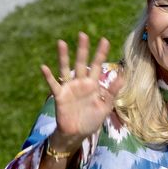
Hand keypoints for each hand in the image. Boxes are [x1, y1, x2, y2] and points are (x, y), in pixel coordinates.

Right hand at [40, 32, 123, 149]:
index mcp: (93, 84)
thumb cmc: (92, 120)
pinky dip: (48, 76)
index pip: (98, 65)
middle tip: (83, 34)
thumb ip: (113, 91)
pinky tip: (44, 67)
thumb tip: (123, 75)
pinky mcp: (60, 95)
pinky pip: (53, 84)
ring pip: (66, 68)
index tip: (104, 40)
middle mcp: (80, 83)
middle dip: (82, 49)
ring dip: (63, 56)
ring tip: (61, 42)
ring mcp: (69, 88)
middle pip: (81, 62)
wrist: (77, 133)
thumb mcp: (106, 106)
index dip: (100, 53)